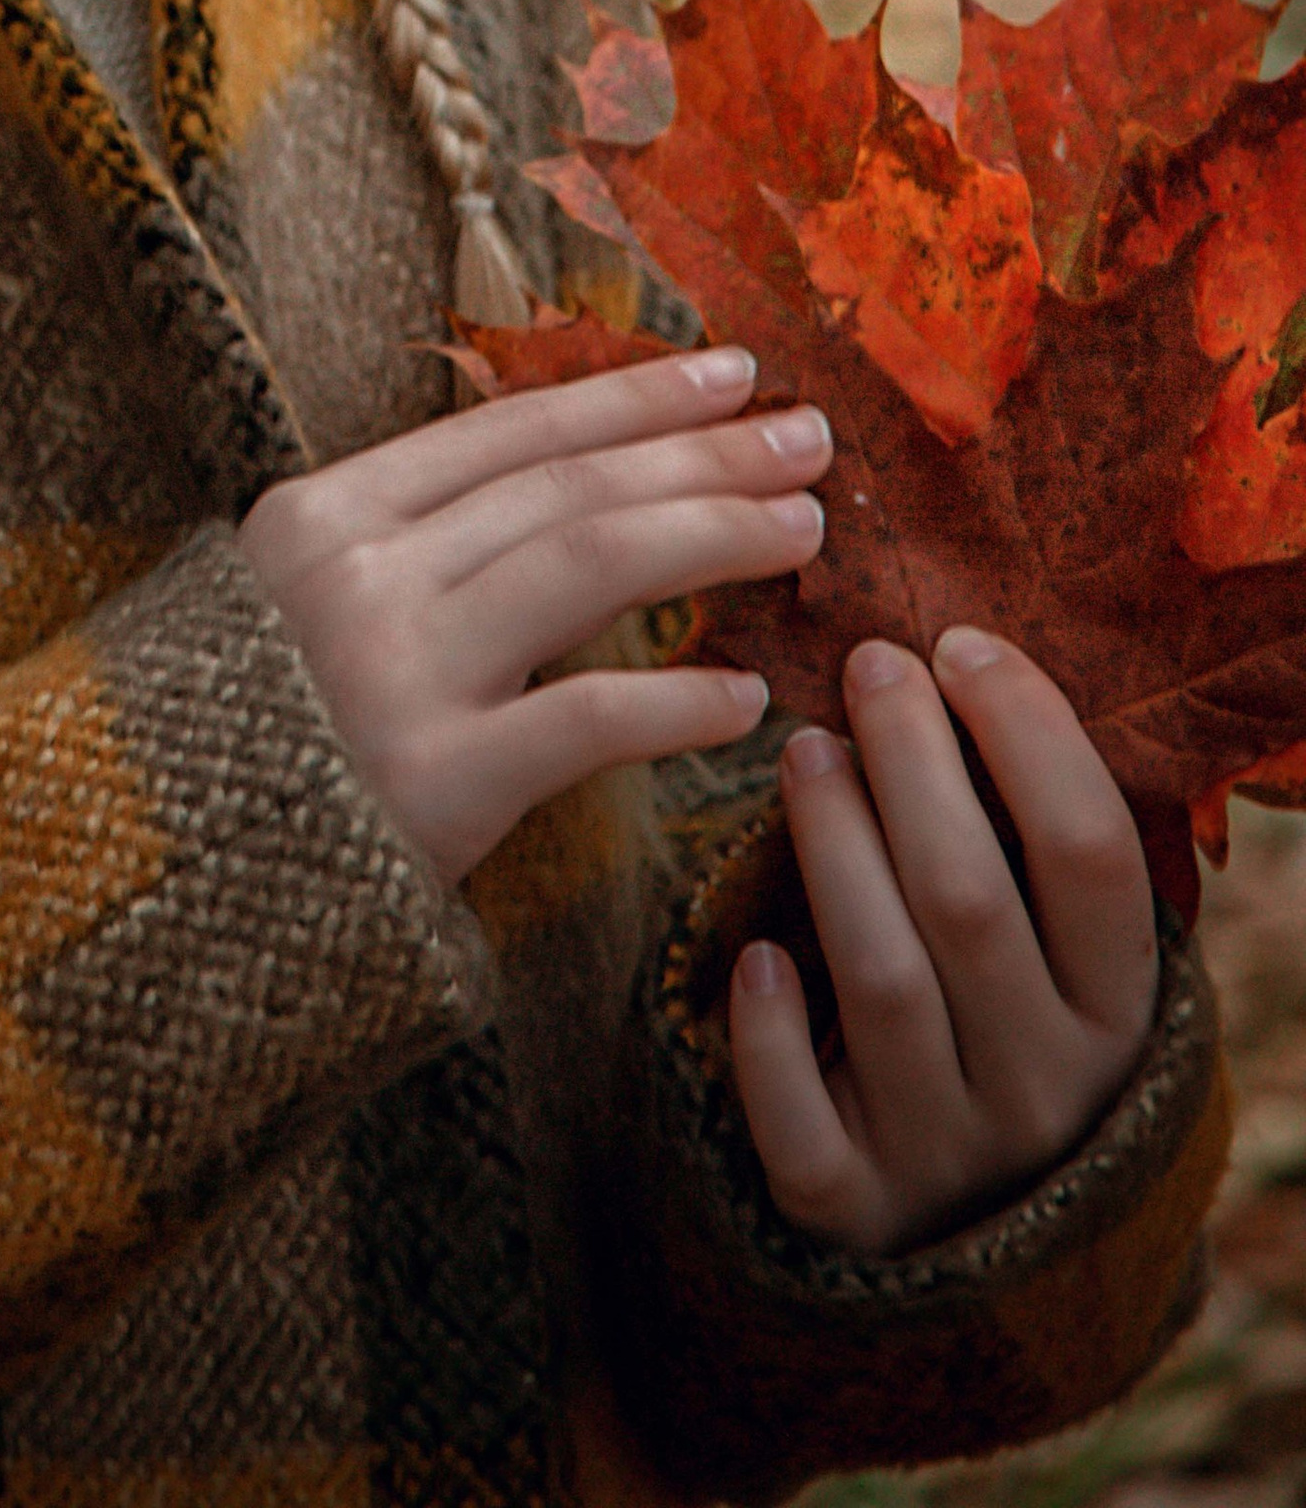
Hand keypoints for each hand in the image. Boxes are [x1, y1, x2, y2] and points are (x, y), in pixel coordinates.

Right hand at [239, 347, 826, 891]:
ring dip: (712, 536)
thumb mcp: (292, 610)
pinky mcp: (430, 783)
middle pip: (569, 486)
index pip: (511, 430)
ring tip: (802, 530)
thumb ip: (406, 554)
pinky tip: (747, 696)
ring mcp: (392, 673)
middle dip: (701, 454)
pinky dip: (676, 703)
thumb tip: (560, 498)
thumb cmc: (228, 746)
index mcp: (323, 513)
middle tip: (808, 439)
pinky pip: (585, 722)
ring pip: (589, 565)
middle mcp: (358, 572)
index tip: (728, 374)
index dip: (631, 396)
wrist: (133, 879)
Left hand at [732, 629, 1158, 1251]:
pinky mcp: (851, 1205)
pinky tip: (754, 957)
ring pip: (884, 983)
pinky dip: (772, 1040)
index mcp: (1118, 1007)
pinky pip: (804, 1125)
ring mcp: (948, 1151)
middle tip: (867, 665)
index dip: (1028, 731)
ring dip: (835, 850)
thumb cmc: (1003, 1020)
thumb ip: (1022, 838)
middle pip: (971, 900)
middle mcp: (1046, 1085)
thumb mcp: (1054, 948)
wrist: (974, 1228)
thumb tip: (951, 658)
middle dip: (911, 763)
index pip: (1091, 850)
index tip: (959, 643)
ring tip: (803, 750)